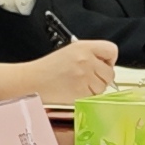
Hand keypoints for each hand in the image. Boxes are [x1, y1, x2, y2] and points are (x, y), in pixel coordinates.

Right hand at [2, 39, 121, 105]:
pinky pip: (94, 97)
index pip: (111, 50)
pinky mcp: (81, 92)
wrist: (32, 81)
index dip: (109, 60)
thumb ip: (90, 55)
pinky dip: (86, 97)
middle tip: (87, 79)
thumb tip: (106, 66)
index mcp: (84, 47)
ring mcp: (84, 76)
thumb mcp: (71, 52)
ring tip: (78, 85)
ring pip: (103, 87)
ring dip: (94, 89)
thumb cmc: (48, 68)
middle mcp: (86, 60)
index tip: (103, 65)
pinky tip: (74, 91)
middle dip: (102, 78)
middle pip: (110, 73)